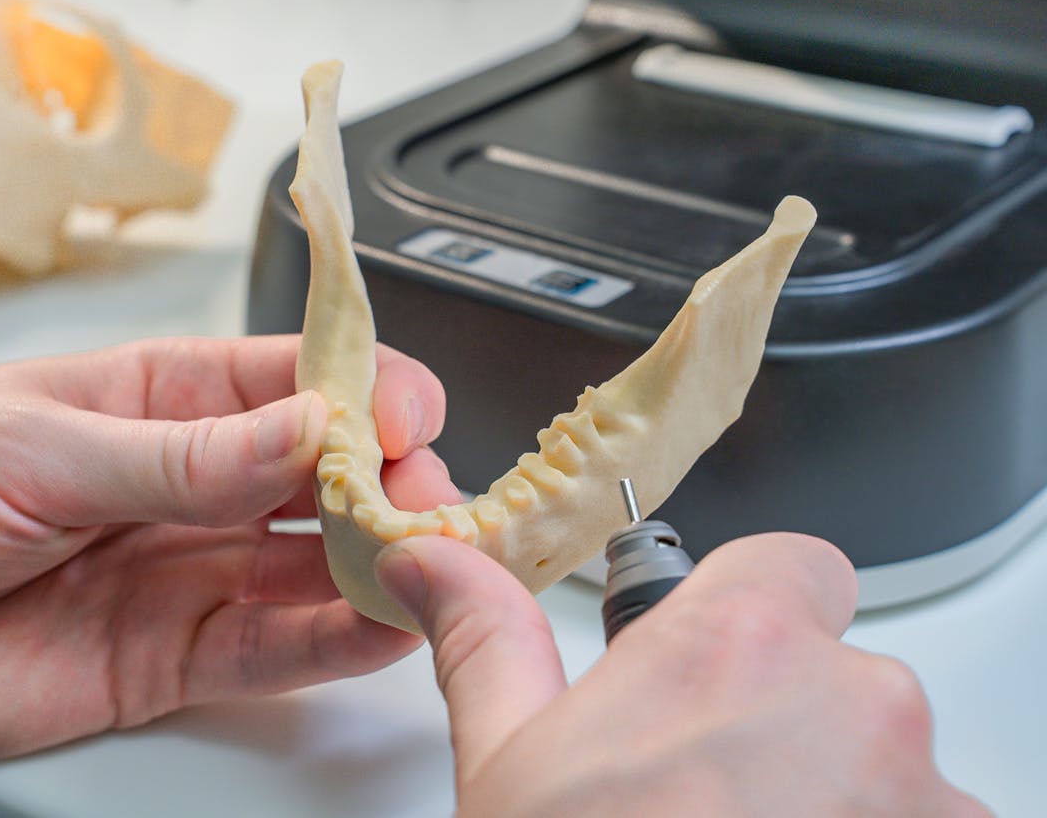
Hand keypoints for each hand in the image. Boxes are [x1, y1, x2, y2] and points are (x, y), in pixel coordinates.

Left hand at [0, 335, 458, 760]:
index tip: (402, 414)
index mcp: (153, 398)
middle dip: (385, 483)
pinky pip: (267, 650)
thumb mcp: (33, 441)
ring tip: (431, 564)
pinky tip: (382, 627)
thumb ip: (177, 453)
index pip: (289, 381)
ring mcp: (179, 572)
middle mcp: (183, 484)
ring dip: (374, 563)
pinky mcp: (163, 659)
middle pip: (318, 477)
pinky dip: (331, 642)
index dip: (359, 391)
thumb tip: (306, 427)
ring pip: (307, 567)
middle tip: (428, 500)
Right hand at [375, 533, 991, 816]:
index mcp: (736, 646)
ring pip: (885, 763)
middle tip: (699, 790)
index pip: (792, 562)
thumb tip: (434, 564)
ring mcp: (921, 797)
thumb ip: (487, 637)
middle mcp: (855, 706)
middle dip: (779, 717)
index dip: (746, 609)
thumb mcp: (508, 763)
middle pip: (836, 670)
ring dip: (832, 795)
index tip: (707, 667)